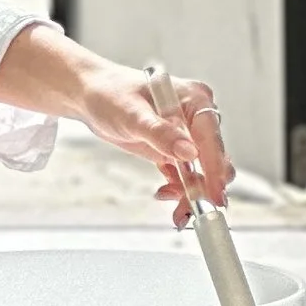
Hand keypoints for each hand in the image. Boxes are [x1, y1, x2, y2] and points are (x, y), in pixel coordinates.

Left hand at [0, 24, 234, 217]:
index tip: (216, 194)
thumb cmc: (109, 93)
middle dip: (205, 187)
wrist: (89, 94)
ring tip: (177, 212)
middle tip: (192, 209)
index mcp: (195, 99)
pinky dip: (180, 189)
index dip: (215, 168)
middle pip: (212, 158)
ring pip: (201, 172)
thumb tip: (190, 153)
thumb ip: (160, 133)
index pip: (211, 138)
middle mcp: (195, 117)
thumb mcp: (132, 114)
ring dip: (192, 193)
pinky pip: (185, 175)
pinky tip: (165, 195)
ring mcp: (185, 134)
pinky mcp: (173, 149)